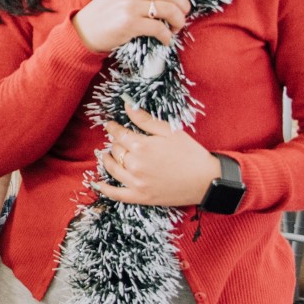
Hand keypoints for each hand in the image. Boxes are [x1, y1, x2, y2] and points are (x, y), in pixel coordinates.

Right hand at [70, 0, 203, 53]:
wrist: (83, 31)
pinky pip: (160, 28)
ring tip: (175, 28)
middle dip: (184, 6)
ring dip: (179, 22)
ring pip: (169, 10)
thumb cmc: (105, 13)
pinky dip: (167, 36)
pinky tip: (165, 39)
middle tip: (183, 16)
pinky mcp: (129, 24)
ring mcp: (129, 6)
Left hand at [93, 100, 221, 206]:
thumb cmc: (190, 153)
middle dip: (116, 143)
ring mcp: (136, 183)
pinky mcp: (140, 197)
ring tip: (106, 155)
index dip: (113, 128)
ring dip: (107, 159)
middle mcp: (134, 165)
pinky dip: (104, 189)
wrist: (206, 180)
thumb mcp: (169, 131)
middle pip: (115, 150)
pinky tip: (97, 183)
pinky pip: (116, 194)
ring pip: (112, 168)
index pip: (118, 134)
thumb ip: (145, 119)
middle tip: (118, 140)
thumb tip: (126, 105)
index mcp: (141, 146)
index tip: (110, 125)